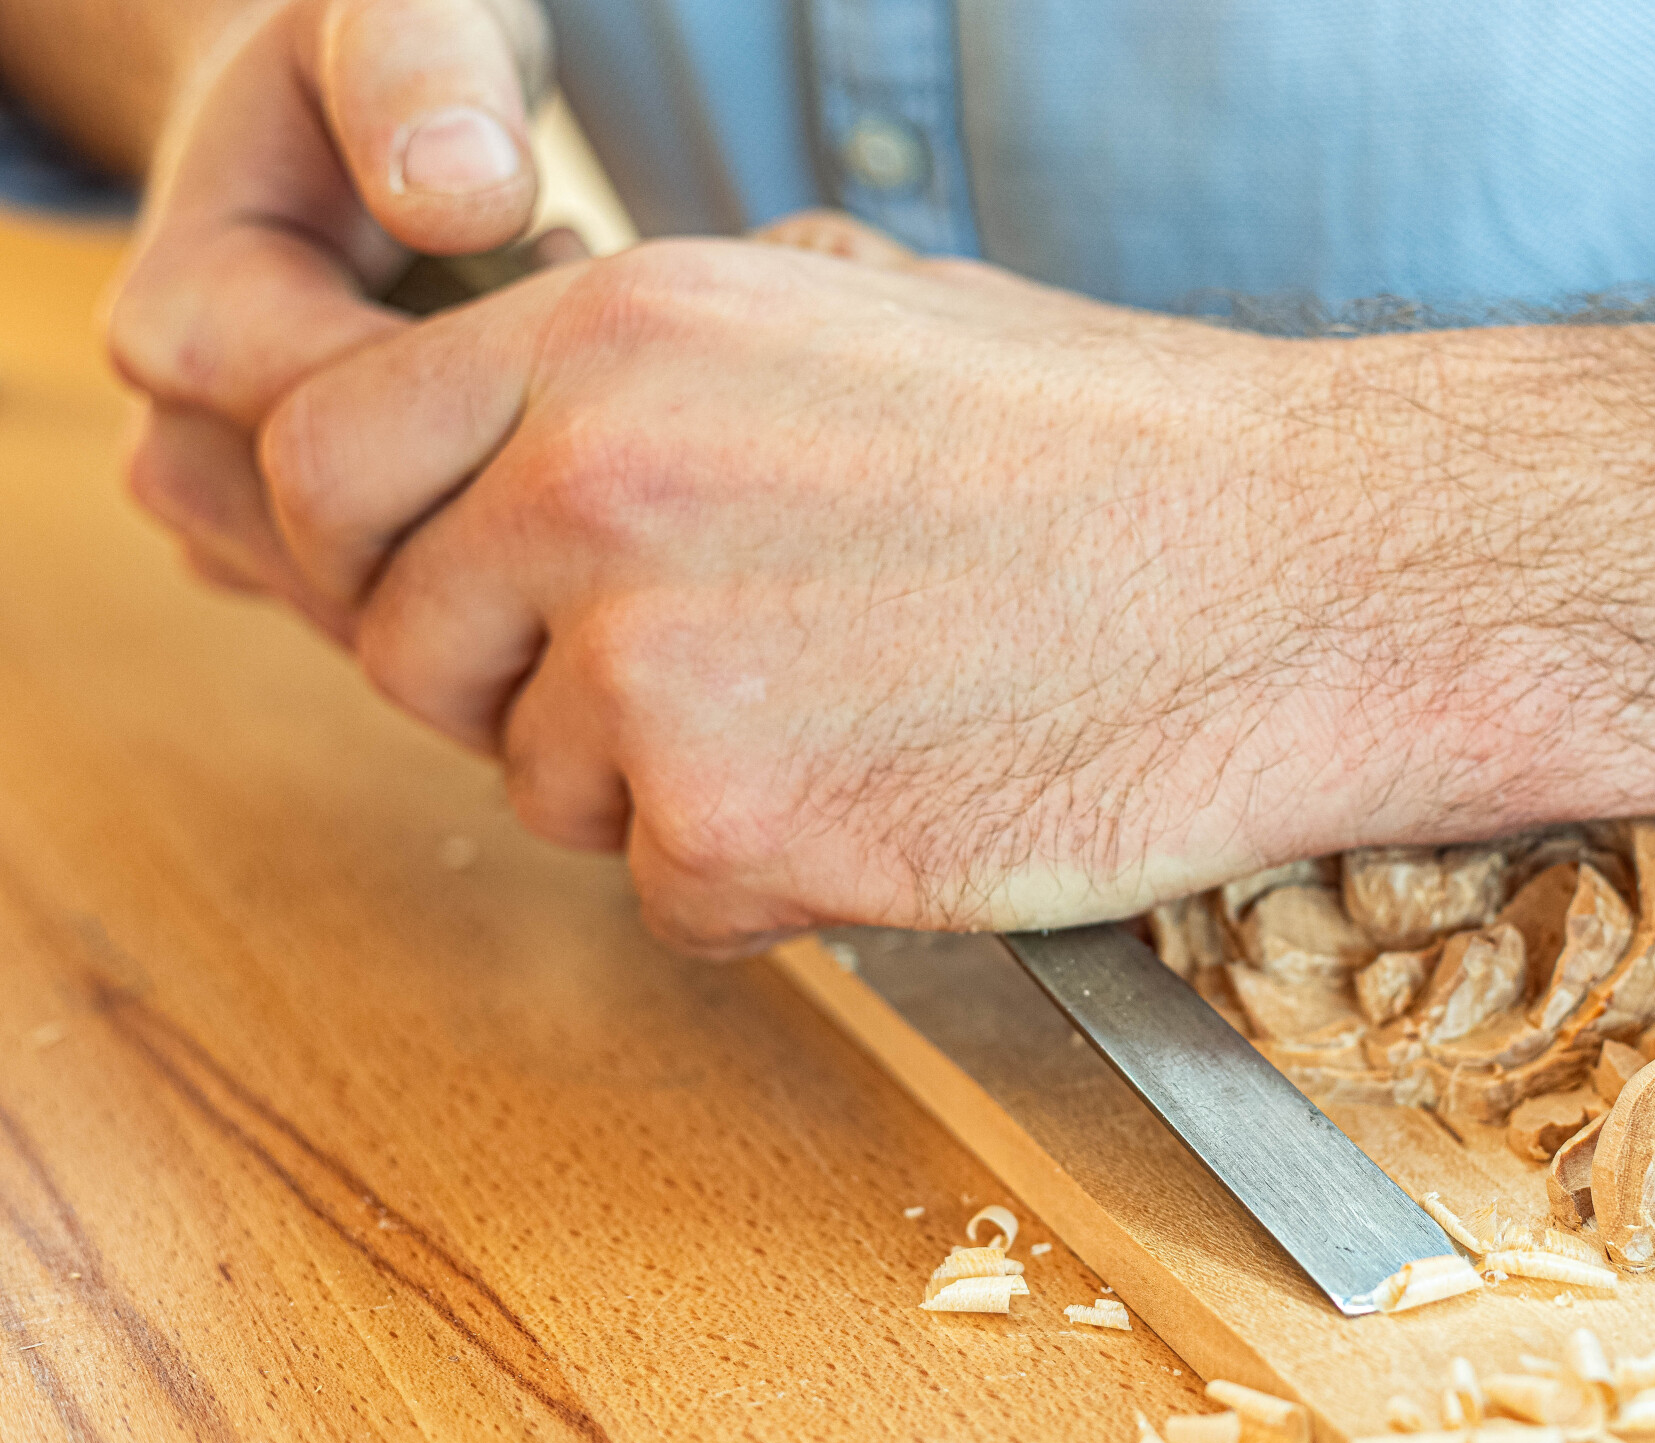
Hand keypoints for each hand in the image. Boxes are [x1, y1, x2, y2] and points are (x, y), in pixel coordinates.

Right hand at [106, 0, 551, 632]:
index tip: (570, 265)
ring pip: (412, 597)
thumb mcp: (403, 14)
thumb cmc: (384, 67)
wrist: (332, 126)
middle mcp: (185, 452)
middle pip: (384, 547)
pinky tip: (533, 418)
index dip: (495, 381)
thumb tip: (462, 201)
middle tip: (584, 325)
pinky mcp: (302, 568)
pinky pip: (424, 607)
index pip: (355, 449)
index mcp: (180, 328)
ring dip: (508, 495)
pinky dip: (495, 529)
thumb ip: (421, 75)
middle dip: (507, 449)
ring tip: (553, 354)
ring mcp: (237, 528)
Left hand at [255, 229, 1507, 953]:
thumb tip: (539, 415)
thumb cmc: (1122, 453)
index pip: (332, 450)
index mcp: (618, 331)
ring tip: (842, 729)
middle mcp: (595, 482)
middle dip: (500, 682)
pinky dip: (761, 883)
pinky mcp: (735, 829)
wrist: (1302, 578)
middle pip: (400, 638)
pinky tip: (890, 803)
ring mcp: (653, 666)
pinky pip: (662, 899)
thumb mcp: (863, 310)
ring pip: (535, 782)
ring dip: (655, 788)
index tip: (458, 592)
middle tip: (661, 691)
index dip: (377, 543)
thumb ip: (662, 356)